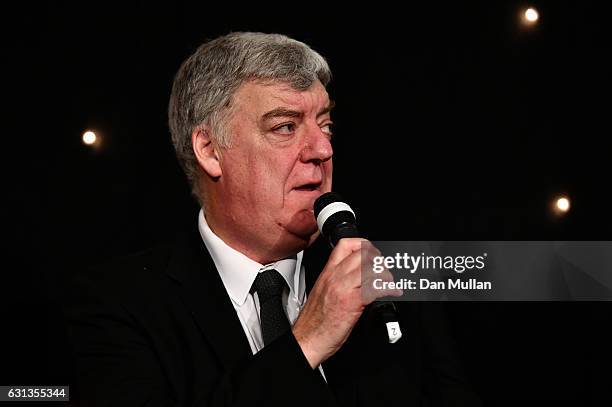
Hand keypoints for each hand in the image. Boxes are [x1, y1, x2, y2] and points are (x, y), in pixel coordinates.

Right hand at [292, 238, 401, 367]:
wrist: (308, 339)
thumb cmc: (315, 321)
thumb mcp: (324, 292)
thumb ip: (339, 281)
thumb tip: (358, 278)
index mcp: (328, 272)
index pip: (346, 245)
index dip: (364, 245)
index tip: (373, 254)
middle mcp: (335, 276)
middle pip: (363, 253)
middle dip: (379, 260)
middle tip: (384, 271)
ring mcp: (344, 287)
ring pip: (370, 267)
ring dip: (385, 274)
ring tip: (389, 283)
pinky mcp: (352, 302)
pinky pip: (375, 287)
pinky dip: (387, 289)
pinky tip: (391, 293)